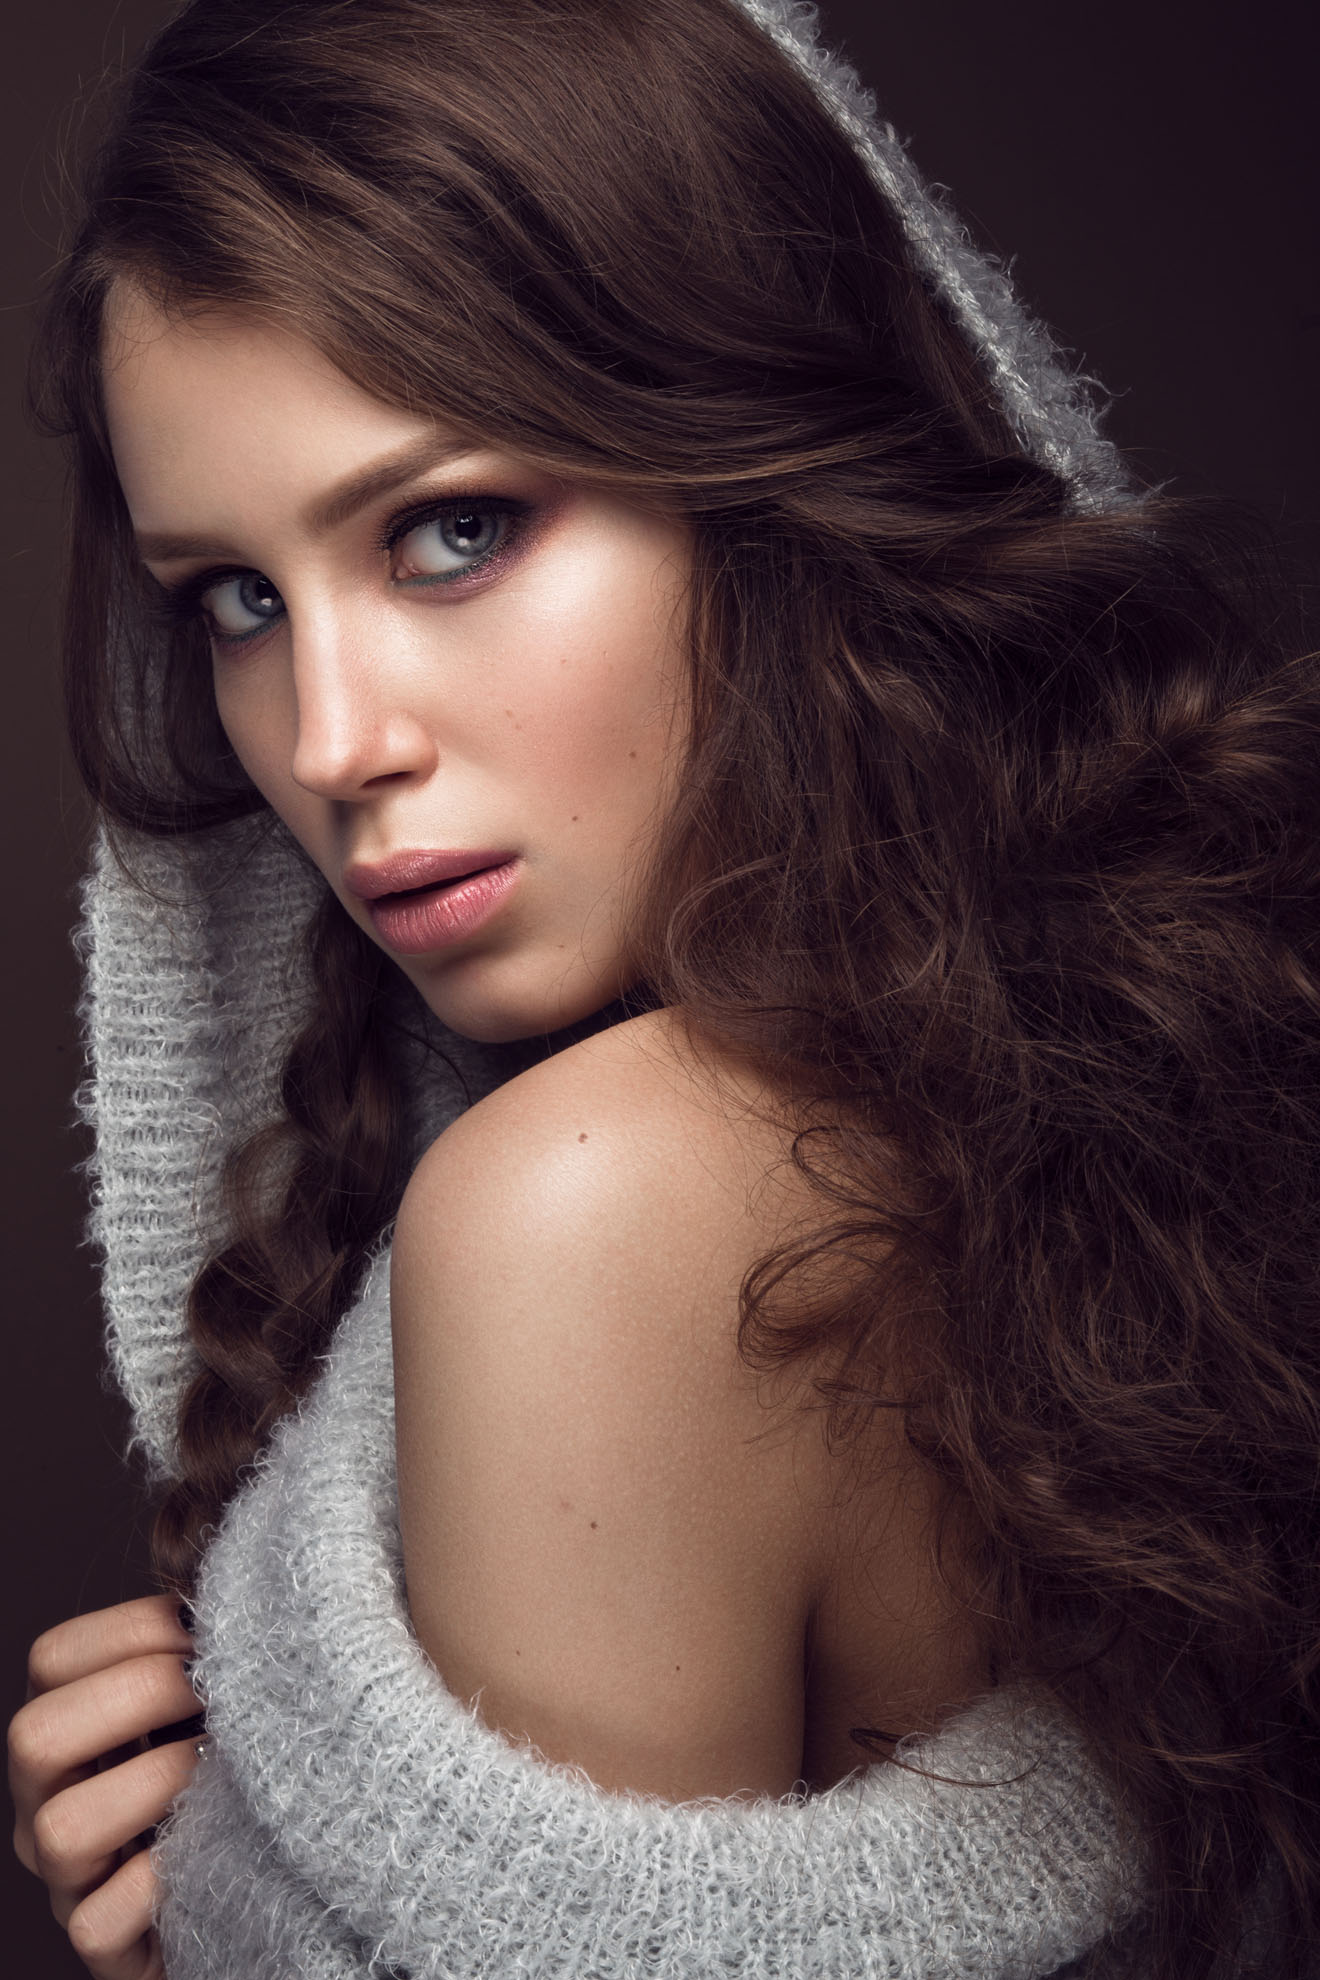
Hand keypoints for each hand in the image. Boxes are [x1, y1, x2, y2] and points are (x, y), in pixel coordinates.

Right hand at [8, 1593, 204, 1978]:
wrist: (253, 1884)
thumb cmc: (228, 1771)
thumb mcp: (204, 1704)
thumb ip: (200, 1654)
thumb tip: (236, 1592)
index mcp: (68, 1725)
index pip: (53, 1658)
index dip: (134, 1629)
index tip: (210, 1627)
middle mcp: (49, 1800)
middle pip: (35, 1734)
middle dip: (138, 1695)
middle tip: (215, 1691)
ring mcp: (67, 1877)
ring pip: (60, 1829)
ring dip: (154, 1784)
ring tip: (220, 1771)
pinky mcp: (103, 1944)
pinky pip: (100, 1920)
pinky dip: (158, 1883)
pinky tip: (209, 1850)